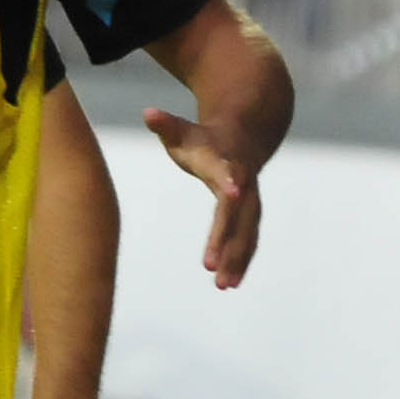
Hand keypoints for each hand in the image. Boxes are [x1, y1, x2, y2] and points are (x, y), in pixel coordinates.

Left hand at [143, 106, 264, 287]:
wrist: (244, 136)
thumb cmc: (204, 138)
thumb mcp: (183, 131)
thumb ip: (166, 125)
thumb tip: (148, 113)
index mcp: (226, 164)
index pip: (228, 176)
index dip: (230, 183)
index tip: (233, 194)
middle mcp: (244, 185)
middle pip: (238, 215)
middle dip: (227, 241)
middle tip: (211, 269)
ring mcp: (251, 202)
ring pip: (247, 233)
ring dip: (237, 259)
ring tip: (224, 285)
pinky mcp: (251, 215)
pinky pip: (248, 241)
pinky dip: (241, 261)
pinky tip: (231, 283)